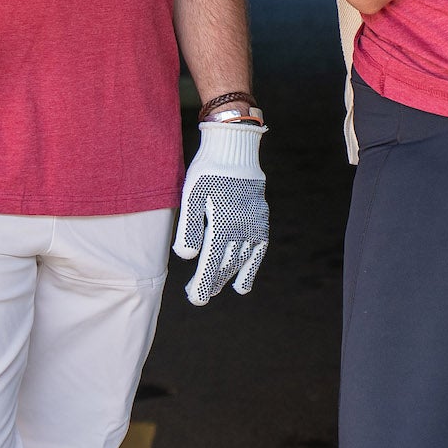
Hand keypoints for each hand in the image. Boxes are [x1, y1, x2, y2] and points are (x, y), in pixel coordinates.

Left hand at [173, 119, 268, 303]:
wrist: (235, 148)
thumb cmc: (207, 171)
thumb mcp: (191, 195)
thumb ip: (188, 227)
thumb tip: (186, 257)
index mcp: (222, 223)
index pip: (212, 262)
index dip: (203, 283)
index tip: (195, 298)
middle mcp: (242, 228)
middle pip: (226, 265)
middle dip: (212, 282)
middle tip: (197, 297)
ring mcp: (255, 225)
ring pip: (243, 260)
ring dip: (229, 277)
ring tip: (216, 288)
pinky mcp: (262, 220)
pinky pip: (259, 250)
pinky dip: (251, 266)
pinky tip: (242, 279)